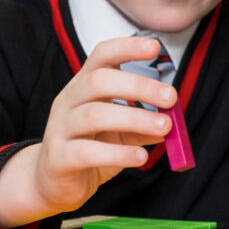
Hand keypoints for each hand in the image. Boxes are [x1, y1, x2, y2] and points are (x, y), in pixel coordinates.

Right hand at [0, 36, 176, 227]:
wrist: (55, 181)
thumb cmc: (93, 146)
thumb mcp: (124, 132)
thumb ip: (146, 125)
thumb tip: (174, 121)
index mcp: (86, 85)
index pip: (102, 55)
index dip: (126, 47)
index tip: (155, 47)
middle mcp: (69, 100)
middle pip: (99, 81)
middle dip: (139, 86)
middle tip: (172, 98)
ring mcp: (59, 128)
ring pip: (94, 115)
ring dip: (134, 119)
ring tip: (164, 128)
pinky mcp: (58, 158)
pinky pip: (86, 152)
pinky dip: (118, 154)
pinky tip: (140, 156)